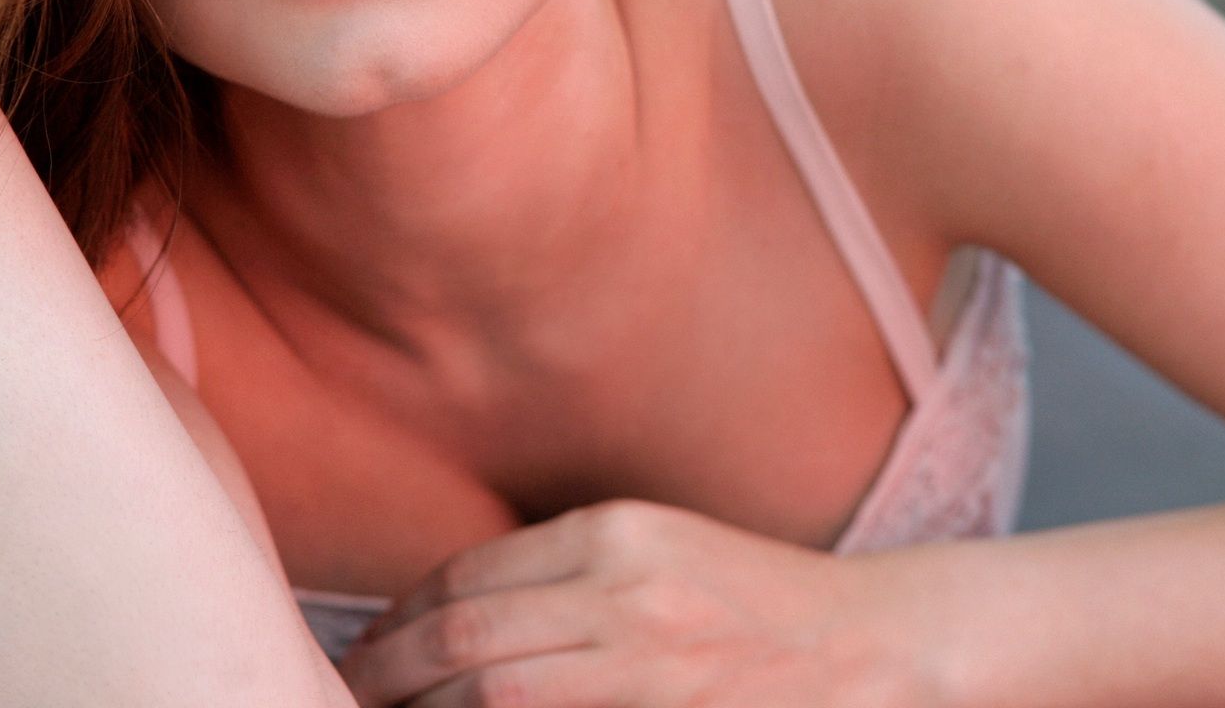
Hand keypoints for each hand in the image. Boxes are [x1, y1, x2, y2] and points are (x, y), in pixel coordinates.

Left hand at [333, 498, 957, 707]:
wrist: (883, 649)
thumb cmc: (761, 607)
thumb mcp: (658, 554)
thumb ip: (565, 575)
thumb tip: (450, 620)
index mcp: (616, 533)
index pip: (470, 576)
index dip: (400, 619)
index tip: (367, 648)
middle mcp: (626, 590)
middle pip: (465, 638)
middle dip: (386, 675)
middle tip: (340, 694)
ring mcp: (650, 662)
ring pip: (494, 690)